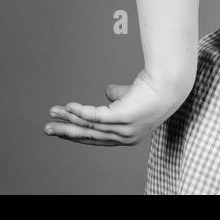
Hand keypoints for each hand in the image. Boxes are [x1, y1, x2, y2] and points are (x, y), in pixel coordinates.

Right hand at [44, 68, 193, 146]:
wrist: (171, 81)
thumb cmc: (156, 87)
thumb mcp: (133, 96)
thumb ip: (119, 97)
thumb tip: (108, 92)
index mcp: (128, 135)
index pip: (98, 138)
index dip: (78, 133)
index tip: (62, 128)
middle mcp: (126, 136)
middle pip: (89, 136)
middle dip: (66, 132)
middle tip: (48, 129)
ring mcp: (125, 129)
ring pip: (90, 126)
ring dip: (69, 119)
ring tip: (53, 112)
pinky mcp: (123, 117)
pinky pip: (96, 116)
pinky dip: (80, 111)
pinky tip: (69, 107)